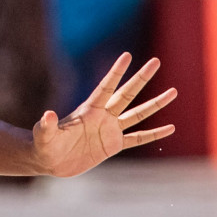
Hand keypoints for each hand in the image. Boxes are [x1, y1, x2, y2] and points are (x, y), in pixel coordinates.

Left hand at [33, 54, 175, 177]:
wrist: (48, 161)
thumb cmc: (43, 145)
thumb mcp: (44, 135)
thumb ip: (46, 126)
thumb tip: (47, 115)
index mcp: (88, 110)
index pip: (106, 87)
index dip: (116, 72)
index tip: (127, 55)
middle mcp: (102, 116)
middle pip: (127, 94)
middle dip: (141, 78)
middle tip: (156, 61)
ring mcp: (110, 130)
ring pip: (138, 114)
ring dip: (156, 104)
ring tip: (174, 91)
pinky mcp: (113, 146)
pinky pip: (138, 138)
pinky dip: (154, 134)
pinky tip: (170, 128)